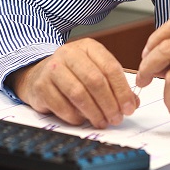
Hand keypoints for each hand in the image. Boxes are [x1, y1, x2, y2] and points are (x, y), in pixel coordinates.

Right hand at [7, 38, 138, 127]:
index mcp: (88, 47)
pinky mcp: (41, 86)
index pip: (110, 67)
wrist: (37, 74)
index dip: (122, 90)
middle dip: (109, 103)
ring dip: (94, 112)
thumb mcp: (95, 71)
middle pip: (95, 80)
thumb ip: (114, 85)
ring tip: (102, 122)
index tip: (129, 108)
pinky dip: (75, 117)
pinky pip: (62, 106)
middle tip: (116, 118)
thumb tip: (132, 103)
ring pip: (78, 94)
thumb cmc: (72, 73)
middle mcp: (69, 53)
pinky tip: (82, 120)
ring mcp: (52, 69)